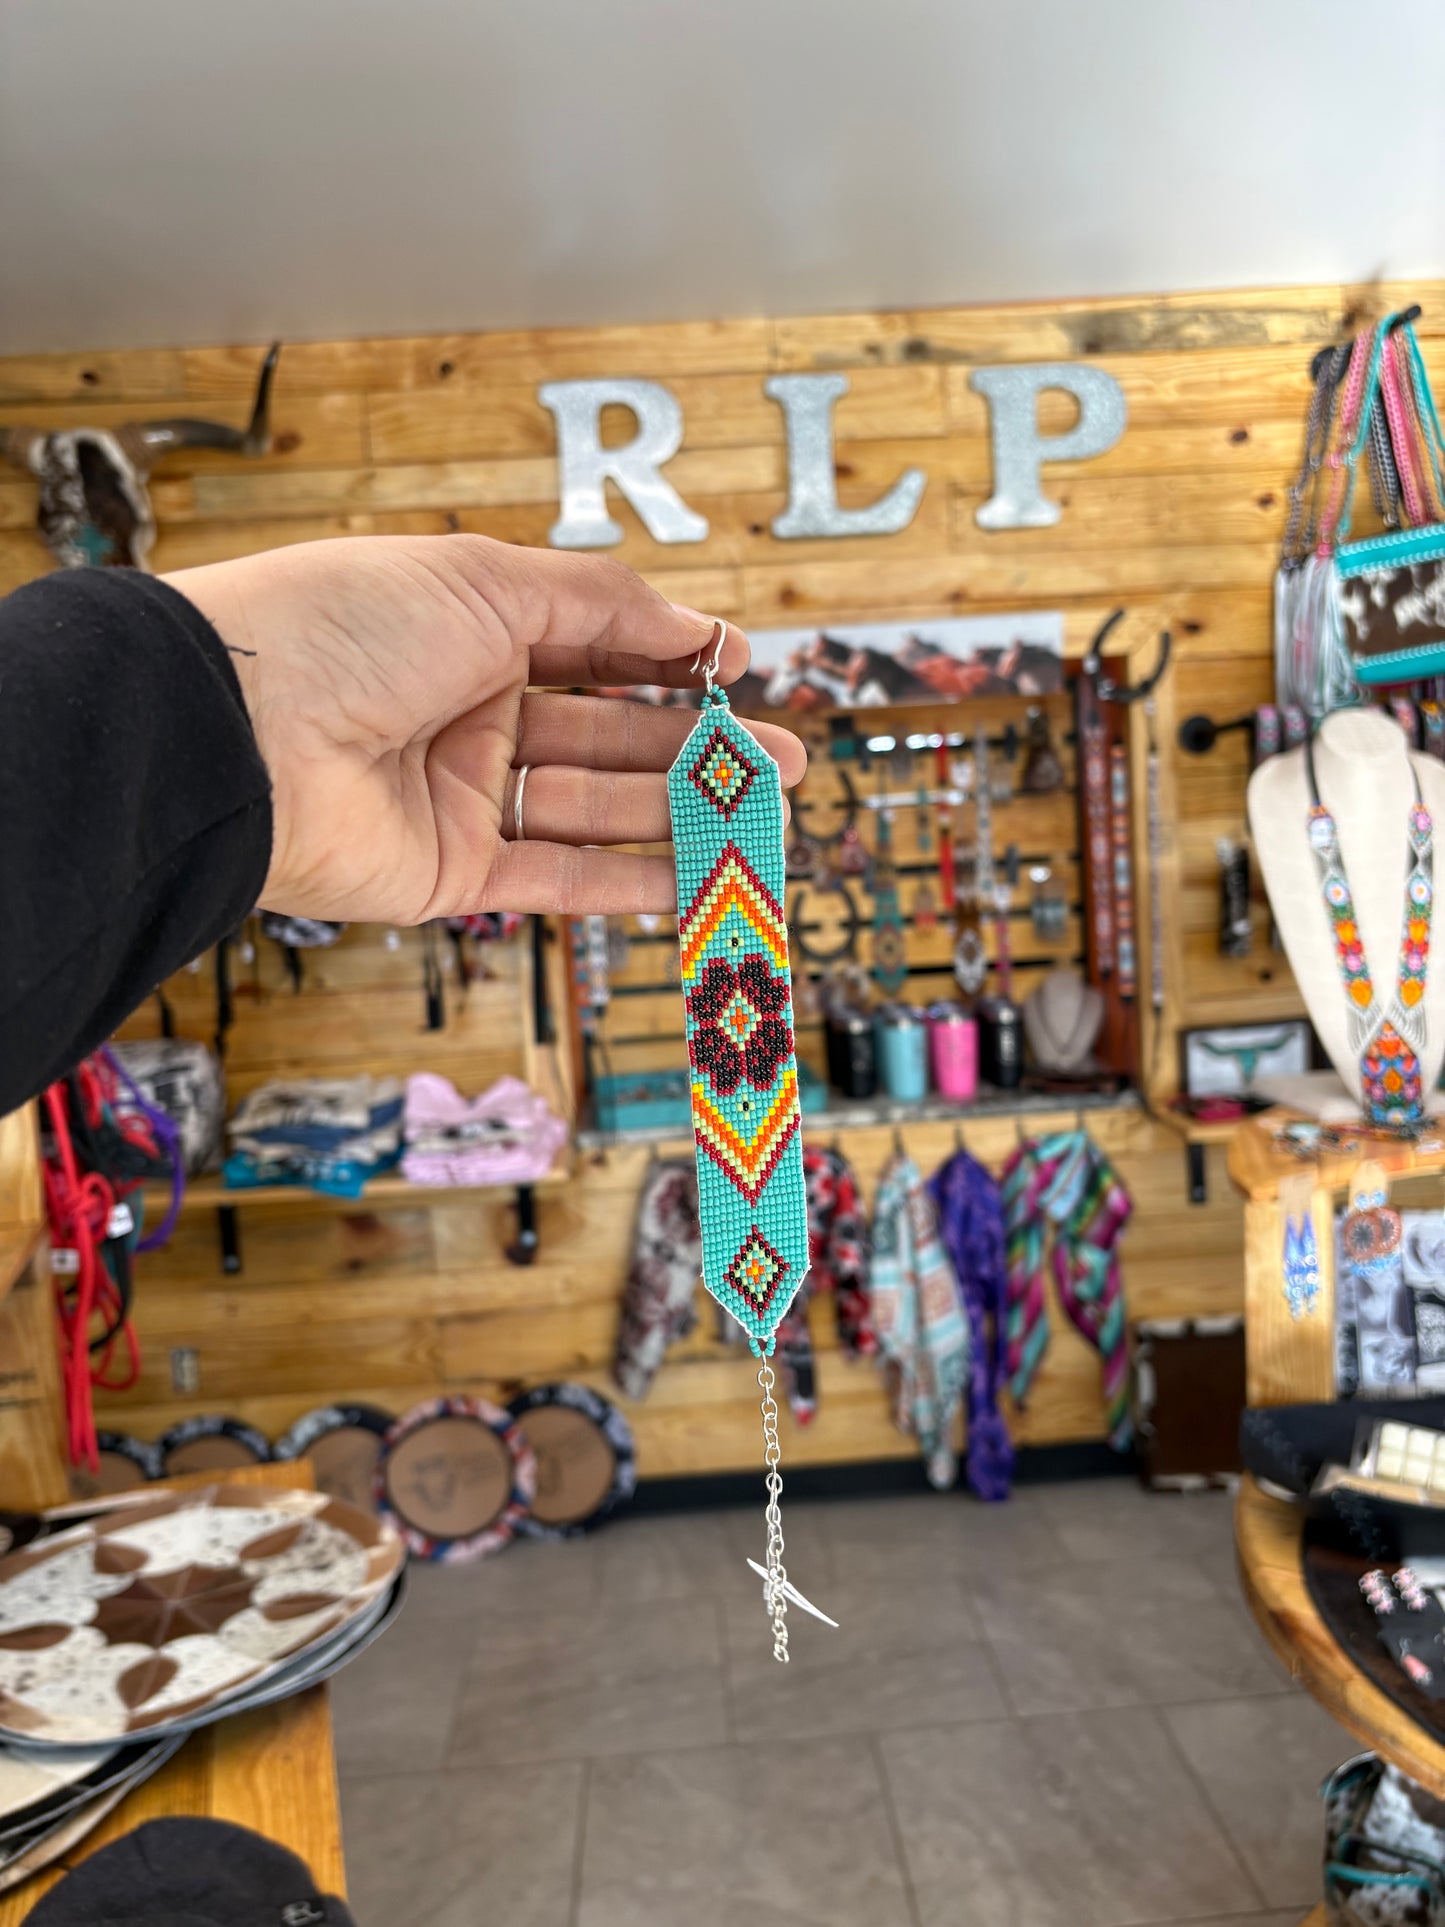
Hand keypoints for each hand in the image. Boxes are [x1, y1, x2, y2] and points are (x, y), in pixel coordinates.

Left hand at [166, 534, 805, 922]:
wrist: (237, 730)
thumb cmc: (343, 627)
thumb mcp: (483, 580)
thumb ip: (601, 605)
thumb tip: (695, 625)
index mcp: (468, 628)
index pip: (593, 643)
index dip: (669, 656)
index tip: (740, 670)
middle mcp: (468, 712)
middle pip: (606, 734)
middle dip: (696, 746)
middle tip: (785, 760)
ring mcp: (461, 796)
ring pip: (594, 808)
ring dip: (682, 812)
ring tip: (766, 812)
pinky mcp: (452, 873)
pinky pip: (558, 878)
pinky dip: (631, 879)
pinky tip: (700, 872)